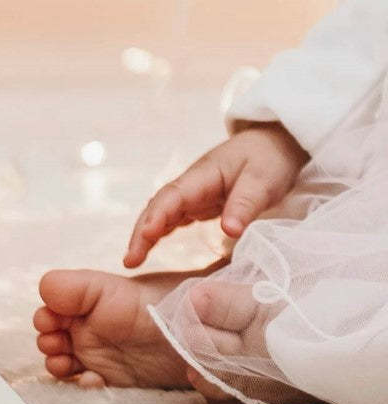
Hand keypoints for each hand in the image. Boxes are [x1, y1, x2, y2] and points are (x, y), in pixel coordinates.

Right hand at [124, 122, 308, 267]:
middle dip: (141, 232)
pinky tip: (148, 248)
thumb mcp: (264, 181)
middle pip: (157, 207)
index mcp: (202, 176)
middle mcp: (189, 185)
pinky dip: (157, 232)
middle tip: (129, 260)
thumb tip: (229, 232)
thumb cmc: (269, 159)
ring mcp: (191, 194)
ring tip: (131, 261)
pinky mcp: (197, 204)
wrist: (275, 142)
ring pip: (160, 214)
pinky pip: (171, 219)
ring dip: (144, 235)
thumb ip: (245, 205)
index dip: (157, 216)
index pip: (172, 196)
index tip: (146, 235)